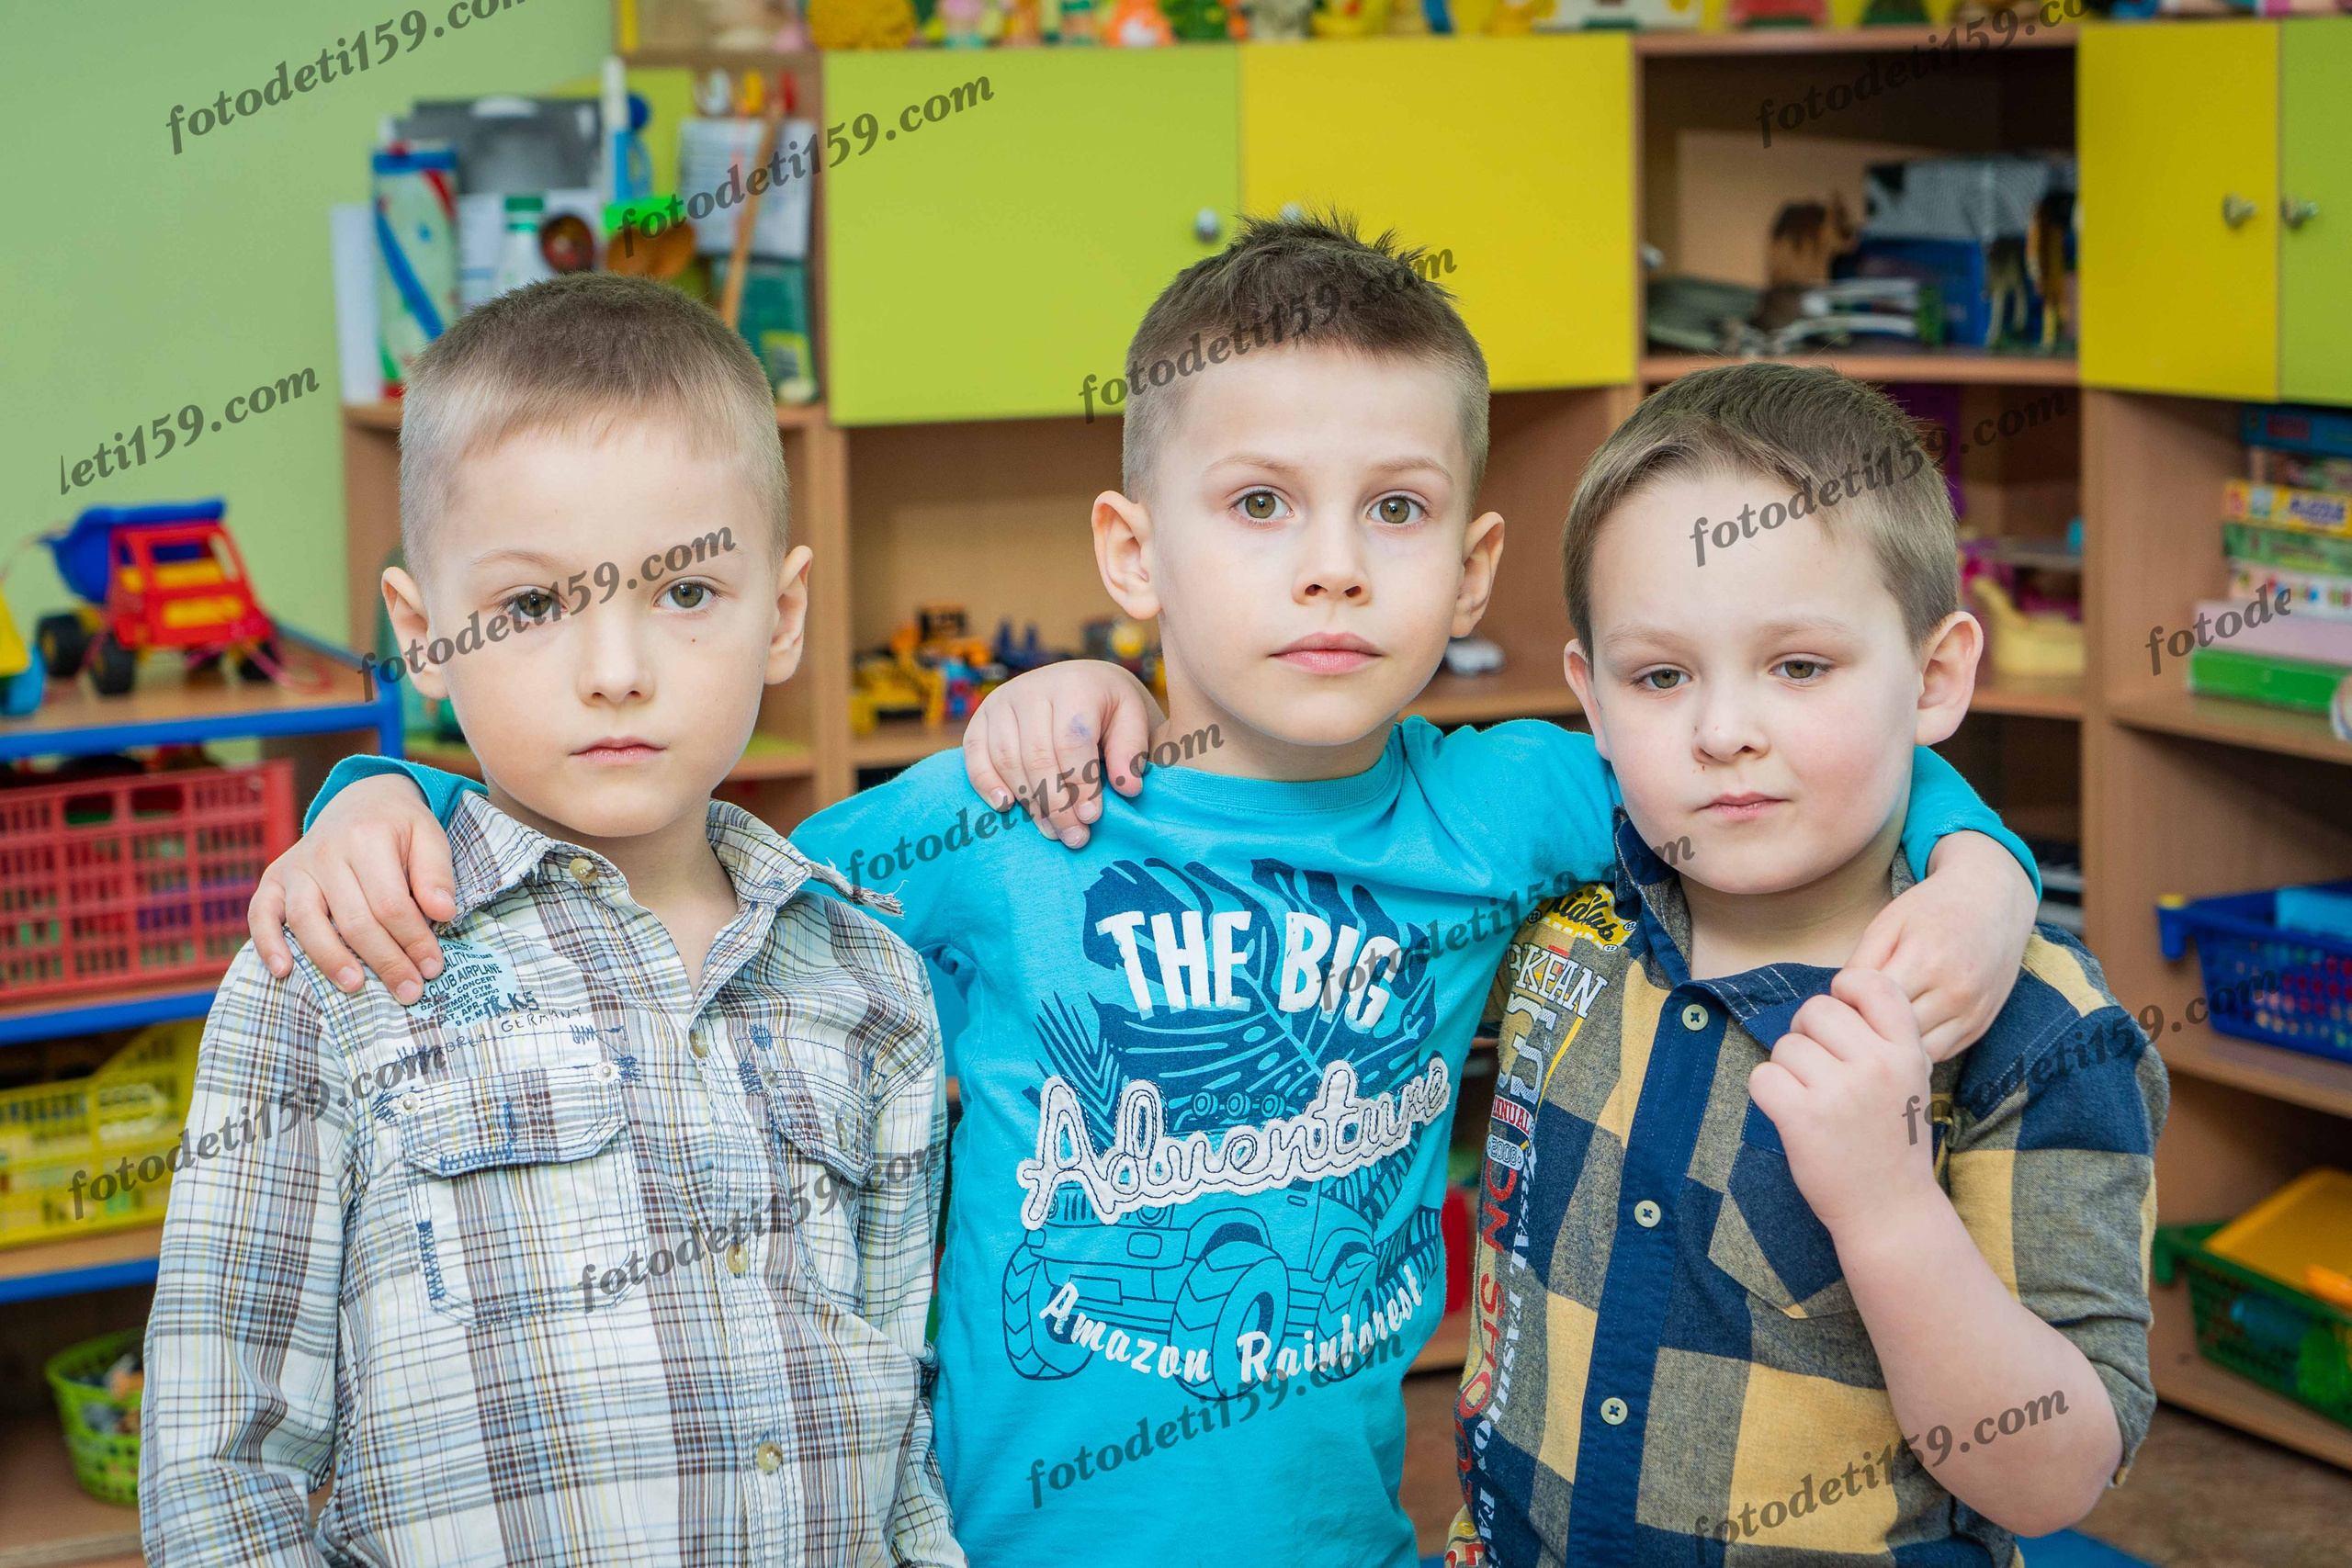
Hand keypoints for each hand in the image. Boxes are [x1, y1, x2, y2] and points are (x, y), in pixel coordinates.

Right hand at [247, 774, 454, 1003]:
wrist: (362, 799)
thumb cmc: (400, 828)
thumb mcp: (430, 836)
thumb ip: (437, 874)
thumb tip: (444, 913)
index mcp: (368, 837)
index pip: (391, 903)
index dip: (413, 940)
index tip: (433, 968)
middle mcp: (327, 851)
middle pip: (354, 919)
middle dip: (384, 960)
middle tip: (408, 991)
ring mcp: (297, 866)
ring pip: (307, 920)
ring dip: (330, 959)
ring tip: (355, 987)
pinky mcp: (274, 878)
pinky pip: (261, 912)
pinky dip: (267, 943)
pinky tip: (283, 971)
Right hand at [961, 660, 1162, 848]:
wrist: (1079, 683)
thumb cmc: (1110, 710)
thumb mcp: (1132, 721)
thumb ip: (1130, 752)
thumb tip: (1128, 788)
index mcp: (1074, 685)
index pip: (1071, 741)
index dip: (1081, 783)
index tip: (1093, 818)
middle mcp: (1032, 689)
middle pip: (1037, 756)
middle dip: (1056, 804)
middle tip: (1074, 837)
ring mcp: (1001, 702)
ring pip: (1007, 759)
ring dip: (1029, 802)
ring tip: (1051, 831)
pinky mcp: (981, 717)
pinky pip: (974, 754)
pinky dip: (986, 784)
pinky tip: (1006, 807)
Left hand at [1747, 968, 1937, 1238]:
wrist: (1891, 1211)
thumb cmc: (1891, 1141)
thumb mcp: (1909, 1080)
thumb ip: (1879, 1038)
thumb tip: (1829, 998)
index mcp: (1907, 1051)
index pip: (1870, 982)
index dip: (1845, 991)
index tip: (1842, 1021)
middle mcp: (1878, 1064)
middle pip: (1816, 1009)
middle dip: (1808, 1034)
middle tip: (1820, 1072)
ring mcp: (1840, 1091)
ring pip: (1786, 1045)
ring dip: (1789, 1070)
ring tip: (1815, 1102)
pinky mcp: (1803, 1117)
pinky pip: (1762, 1076)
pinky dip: (1767, 1093)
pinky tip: (1791, 1114)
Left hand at [1850, 831, 2033, 1059]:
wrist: (1993, 901)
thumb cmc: (1932, 908)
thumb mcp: (1887, 924)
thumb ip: (1860, 965)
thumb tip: (1837, 1004)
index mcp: (1926, 961)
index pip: (1871, 1004)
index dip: (1848, 1004)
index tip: (1841, 996)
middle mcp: (1955, 992)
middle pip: (1893, 1034)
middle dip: (1867, 1030)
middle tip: (1854, 1016)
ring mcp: (1972, 1013)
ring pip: (1916, 1054)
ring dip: (1892, 1046)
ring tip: (1877, 1025)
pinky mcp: (1980, 1027)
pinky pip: (1939, 1054)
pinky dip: (1915, 1050)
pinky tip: (1902, 1031)